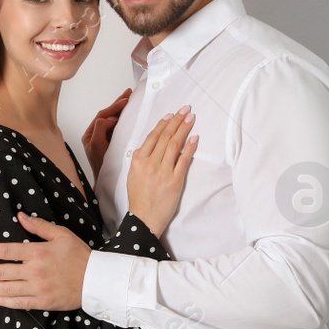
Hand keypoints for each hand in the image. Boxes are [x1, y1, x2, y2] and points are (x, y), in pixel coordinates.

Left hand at [0, 212, 88, 309]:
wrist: (96, 280)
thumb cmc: (79, 255)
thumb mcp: (61, 234)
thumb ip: (39, 226)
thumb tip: (20, 216)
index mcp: (37, 253)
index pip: (6, 251)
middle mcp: (34, 271)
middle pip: (2, 272)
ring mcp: (37, 288)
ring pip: (6, 289)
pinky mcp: (41, 302)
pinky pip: (18, 303)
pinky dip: (3, 301)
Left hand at [82, 88, 131, 175]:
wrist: (106, 181)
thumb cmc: (101, 166)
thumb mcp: (98, 146)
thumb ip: (100, 130)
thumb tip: (109, 118)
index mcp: (90, 135)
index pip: (102, 116)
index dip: (113, 108)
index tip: (124, 101)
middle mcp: (96, 134)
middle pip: (107, 114)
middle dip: (118, 103)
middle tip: (128, 93)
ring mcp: (104, 137)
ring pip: (113, 118)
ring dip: (121, 108)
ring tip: (129, 97)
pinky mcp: (112, 141)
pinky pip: (118, 125)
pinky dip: (123, 117)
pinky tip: (129, 112)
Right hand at [126, 106, 196, 238]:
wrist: (144, 219)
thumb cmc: (139, 198)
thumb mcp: (133, 174)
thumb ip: (140, 159)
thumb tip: (148, 145)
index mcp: (138, 160)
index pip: (153, 136)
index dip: (163, 124)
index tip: (171, 115)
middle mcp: (150, 163)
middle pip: (165, 137)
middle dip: (176, 121)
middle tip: (185, 110)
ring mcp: (163, 172)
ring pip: (174, 145)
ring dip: (183, 129)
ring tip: (190, 118)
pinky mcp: (175, 181)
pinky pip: (184, 161)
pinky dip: (189, 148)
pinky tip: (194, 138)